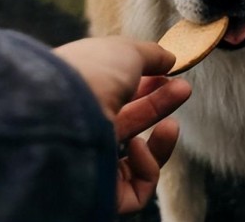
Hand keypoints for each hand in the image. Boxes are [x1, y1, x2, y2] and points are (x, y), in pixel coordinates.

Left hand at [54, 37, 190, 213]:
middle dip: (160, 105)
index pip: (119, 94)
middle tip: (183, 89)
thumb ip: (151, 54)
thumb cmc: (90, 74)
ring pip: (136, 161)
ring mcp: (91, 161)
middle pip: (130, 121)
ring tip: (170, 126)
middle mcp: (84, 128)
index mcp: (83, 95)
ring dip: (161, 143)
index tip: (170, 72)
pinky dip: (146, 168)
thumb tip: (169, 58)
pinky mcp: (100, 193)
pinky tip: (137, 147)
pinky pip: (136, 190)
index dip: (147, 84)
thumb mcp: (126, 51)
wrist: (61, 110)